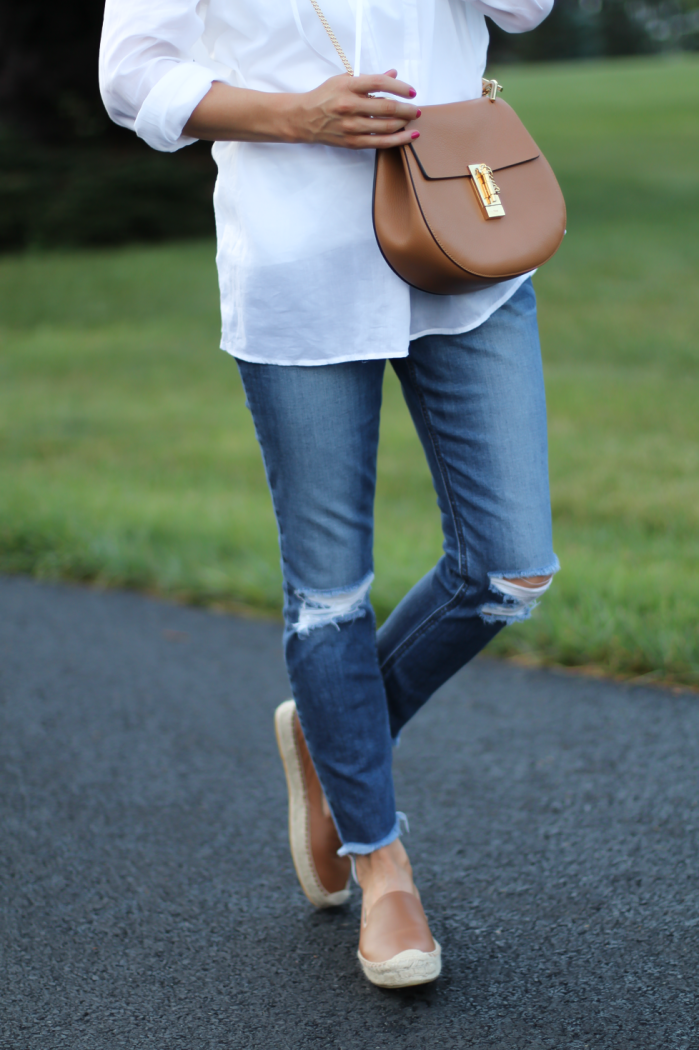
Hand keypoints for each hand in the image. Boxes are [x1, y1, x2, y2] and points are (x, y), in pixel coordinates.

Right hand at [289, 69, 420, 149]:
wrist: (305, 118)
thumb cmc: (325, 97)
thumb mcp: (343, 80)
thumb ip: (369, 79)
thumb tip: (393, 74)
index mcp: (348, 87)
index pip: (380, 83)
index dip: (400, 87)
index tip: (411, 91)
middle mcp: (350, 106)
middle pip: (386, 107)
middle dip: (406, 108)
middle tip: (416, 108)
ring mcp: (351, 126)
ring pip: (386, 126)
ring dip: (404, 123)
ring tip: (412, 119)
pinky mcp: (352, 142)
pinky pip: (380, 142)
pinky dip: (398, 140)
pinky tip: (410, 136)